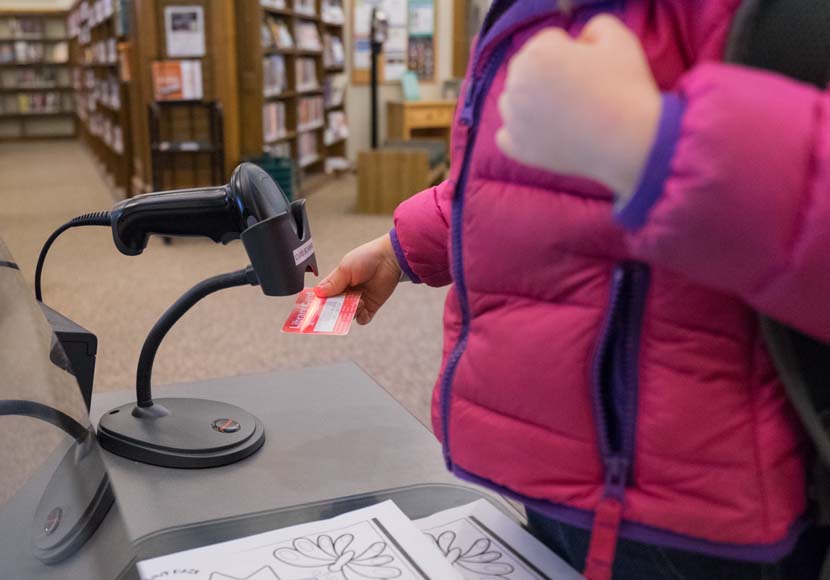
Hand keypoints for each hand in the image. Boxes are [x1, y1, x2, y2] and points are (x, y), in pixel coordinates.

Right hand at [314, 234, 400, 324]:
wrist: (390, 258)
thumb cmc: (367, 258)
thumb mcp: (345, 269)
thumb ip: (332, 283)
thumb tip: (317, 292)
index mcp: (337, 283)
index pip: (324, 296)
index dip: (319, 303)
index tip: (315, 309)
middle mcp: (346, 293)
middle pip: (334, 309)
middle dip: (334, 311)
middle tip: (336, 309)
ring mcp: (358, 301)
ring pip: (347, 315)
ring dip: (350, 312)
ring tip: (359, 302)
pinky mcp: (371, 307)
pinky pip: (362, 319)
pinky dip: (361, 317)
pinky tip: (364, 308)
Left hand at [497, 14, 660, 199]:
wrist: (629, 141)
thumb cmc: (625, 89)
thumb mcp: (618, 38)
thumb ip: (593, 27)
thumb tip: (578, 43)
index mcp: (537, 55)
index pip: (546, 41)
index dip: (571, 51)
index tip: (589, 69)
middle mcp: (517, 86)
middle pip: (525, 69)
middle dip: (546, 74)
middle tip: (578, 92)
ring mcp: (514, 120)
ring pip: (512, 100)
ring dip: (530, 101)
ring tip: (564, 112)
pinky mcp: (518, 149)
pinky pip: (505, 135)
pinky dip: (520, 133)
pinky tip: (542, 132)